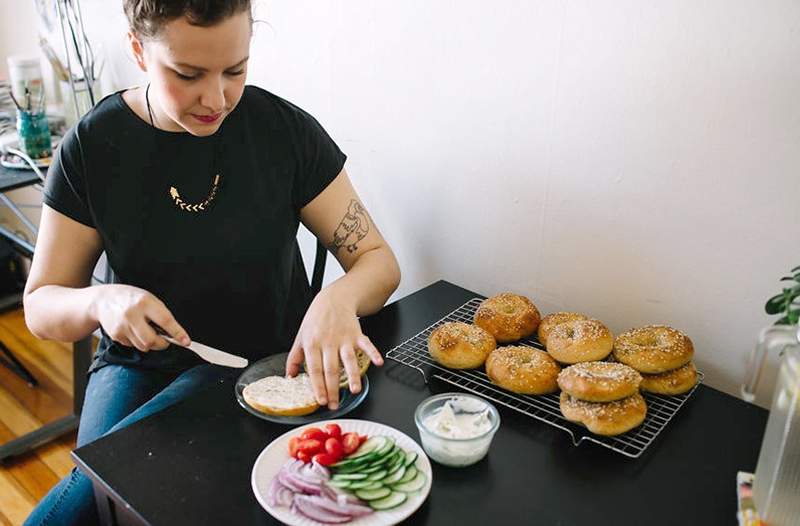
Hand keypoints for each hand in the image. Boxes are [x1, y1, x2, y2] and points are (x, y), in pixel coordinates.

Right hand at [91, 284, 189, 351]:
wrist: (103, 300)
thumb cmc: (130, 298)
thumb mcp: (149, 299)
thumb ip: (161, 314)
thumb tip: (174, 333)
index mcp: (145, 302)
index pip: (165, 320)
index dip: (177, 333)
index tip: (186, 341)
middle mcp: (132, 314)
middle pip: (152, 340)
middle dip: (162, 344)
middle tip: (164, 340)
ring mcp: (122, 326)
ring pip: (143, 346)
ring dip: (149, 343)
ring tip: (146, 331)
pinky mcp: (115, 335)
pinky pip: (132, 346)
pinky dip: (137, 342)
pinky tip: (133, 330)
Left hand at [286, 288, 382, 409]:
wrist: (333, 299)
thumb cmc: (316, 319)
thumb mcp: (301, 336)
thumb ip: (295, 358)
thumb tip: (289, 377)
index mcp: (312, 344)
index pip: (315, 369)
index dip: (318, 386)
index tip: (321, 400)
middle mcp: (328, 342)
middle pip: (331, 369)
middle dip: (333, 389)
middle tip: (335, 405)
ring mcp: (344, 338)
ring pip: (348, 360)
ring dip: (353, 375)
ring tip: (354, 390)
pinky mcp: (357, 334)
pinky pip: (366, 345)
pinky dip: (374, 353)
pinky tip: (378, 362)